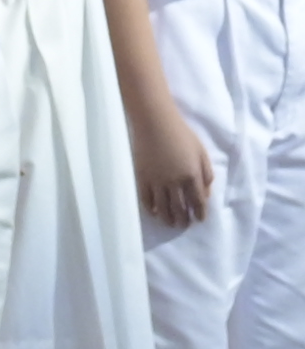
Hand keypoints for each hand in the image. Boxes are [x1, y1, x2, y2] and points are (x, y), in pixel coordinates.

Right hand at [131, 96, 215, 230]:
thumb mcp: (201, 153)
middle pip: (180, 208)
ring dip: (168, 218)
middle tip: (184, 225)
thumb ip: (206, 174)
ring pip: (163, 207)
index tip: (199, 219)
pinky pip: (146, 198)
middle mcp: (175, 182)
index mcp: (192, 176)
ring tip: (170, 223)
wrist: (155, 124)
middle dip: (183, 219)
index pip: (198, 201)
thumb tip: (206, 193)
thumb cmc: (182, 135)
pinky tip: (155, 212)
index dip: (200, 213)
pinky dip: (151, 208)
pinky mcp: (143, 178)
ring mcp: (157, 181)